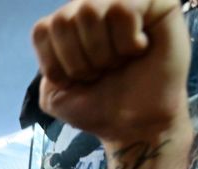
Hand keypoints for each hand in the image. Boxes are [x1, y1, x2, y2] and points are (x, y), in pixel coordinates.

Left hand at [33, 0, 190, 144]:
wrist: (136, 126)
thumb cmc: (100, 108)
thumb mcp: (55, 95)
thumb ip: (43, 64)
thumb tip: (48, 33)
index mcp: (69, 27)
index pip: (42, 30)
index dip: (54, 63)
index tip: (74, 81)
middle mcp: (94, 8)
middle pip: (63, 19)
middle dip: (78, 60)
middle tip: (101, 73)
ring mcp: (123, 3)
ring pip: (90, 10)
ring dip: (102, 52)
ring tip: (119, 63)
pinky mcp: (155, 3)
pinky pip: (123, 8)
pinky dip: (127, 40)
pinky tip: (138, 51)